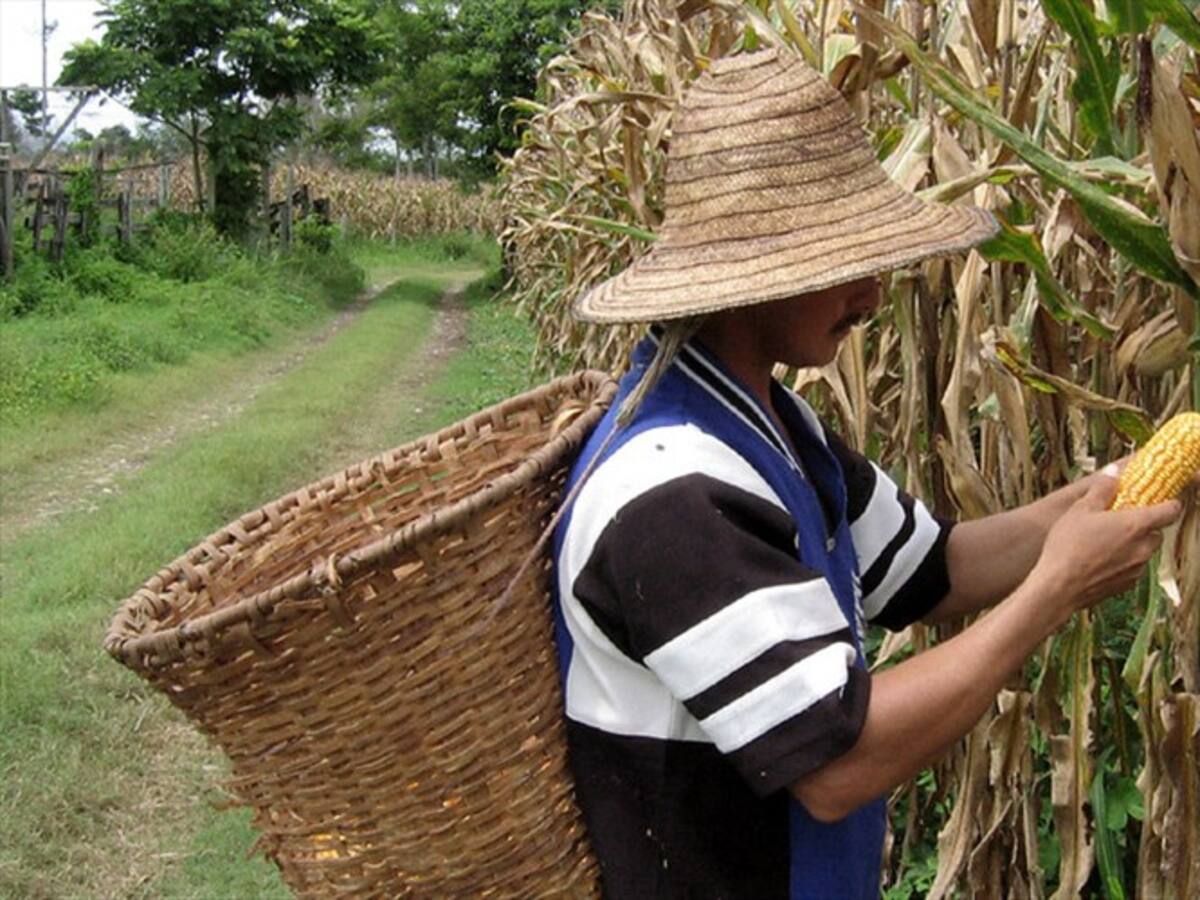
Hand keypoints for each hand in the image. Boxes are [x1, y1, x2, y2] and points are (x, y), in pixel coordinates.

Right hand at [1029, 474, 1180, 618]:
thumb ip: (1102, 489)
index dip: (1170, 503)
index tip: (1160, 500)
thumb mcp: (1080, 509)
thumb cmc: (1068, 545)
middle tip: (1120, 521)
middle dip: (1143, 526)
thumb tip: (1114, 472)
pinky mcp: (1127, 584)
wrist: (1059, 587)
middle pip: (1156, 532)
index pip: (1171, 510)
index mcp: (1136, 524)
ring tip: (1104, 542)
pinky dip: (1122, 562)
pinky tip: (1098, 560)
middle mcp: (1143, 547)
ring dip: (1131, 545)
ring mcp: (1137, 568)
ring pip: (1143, 551)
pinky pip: (1132, 568)